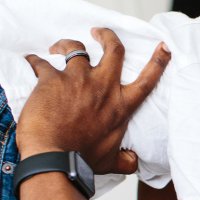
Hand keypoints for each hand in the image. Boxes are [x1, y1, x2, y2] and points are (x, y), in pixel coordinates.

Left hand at [16, 27, 170, 173]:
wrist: (55, 159)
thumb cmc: (82, 160)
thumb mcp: (110, 161)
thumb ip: (124, 160)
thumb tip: (133, 162)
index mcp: (120, 106)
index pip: (147, 80)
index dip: (158, 61)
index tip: (163, 47)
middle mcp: (104, 88)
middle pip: (113, 50)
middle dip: (108, 36)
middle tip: (100, 33)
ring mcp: (78, 80)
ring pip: (76, 48)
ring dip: (67, 46)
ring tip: (59, 49)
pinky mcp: (53, 79)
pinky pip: (43, 62)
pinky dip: (37, 61)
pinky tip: (34, 63)